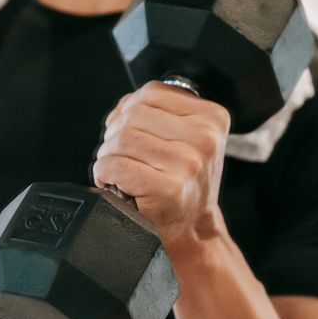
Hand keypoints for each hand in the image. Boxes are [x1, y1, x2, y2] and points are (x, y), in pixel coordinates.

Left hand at [93, 81, 230, 252]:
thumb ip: (161, 112)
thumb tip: (123, 106)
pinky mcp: (169, 188)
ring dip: (108, 154)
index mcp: (213, 118)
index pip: (152, 92)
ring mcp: (189, 164)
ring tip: (117, 169)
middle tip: (119, 155)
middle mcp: (205, 139)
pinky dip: (104, 172)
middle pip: (134, 115)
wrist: (193, 227)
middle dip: (115, 134)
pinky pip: (117, 166)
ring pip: (122, 139)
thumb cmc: (184, 181)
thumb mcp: (189, 138)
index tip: (127, 130)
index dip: (128, 109)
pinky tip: (114, 182)